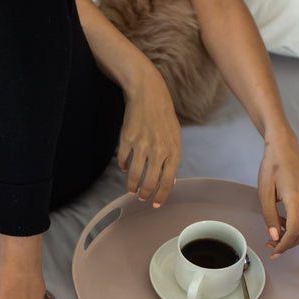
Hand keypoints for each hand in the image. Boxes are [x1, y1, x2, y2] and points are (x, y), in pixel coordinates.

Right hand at [117, 60, 181, 206]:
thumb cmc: (163, 116)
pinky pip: (123, 160)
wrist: (148, 94)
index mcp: (174, 150)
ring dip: (132, 186)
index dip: (161, 196)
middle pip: (150, 181)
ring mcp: (142, 144)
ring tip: (132, 190)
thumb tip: (171, 181)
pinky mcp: (127, 139)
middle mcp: (159, 150)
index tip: (155, 204)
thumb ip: (172, 159)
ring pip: (135, 174)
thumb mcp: (175, 137)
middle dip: (145, 194)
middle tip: (141, 197)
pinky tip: (124, 168)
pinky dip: (123, 167)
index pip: (168, 181)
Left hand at [258, 128, 298, 256]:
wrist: (283, 148)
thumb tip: (274, 235)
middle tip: (271, 246)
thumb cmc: (272, 165)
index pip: (293, 231)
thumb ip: (270, 215)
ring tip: (273, 235)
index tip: (273, 251)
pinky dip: (293, 225)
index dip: (283, 245)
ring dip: (290, 236)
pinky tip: (279, 223)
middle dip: (287, 244)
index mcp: (295, 199)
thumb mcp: (264, 192)